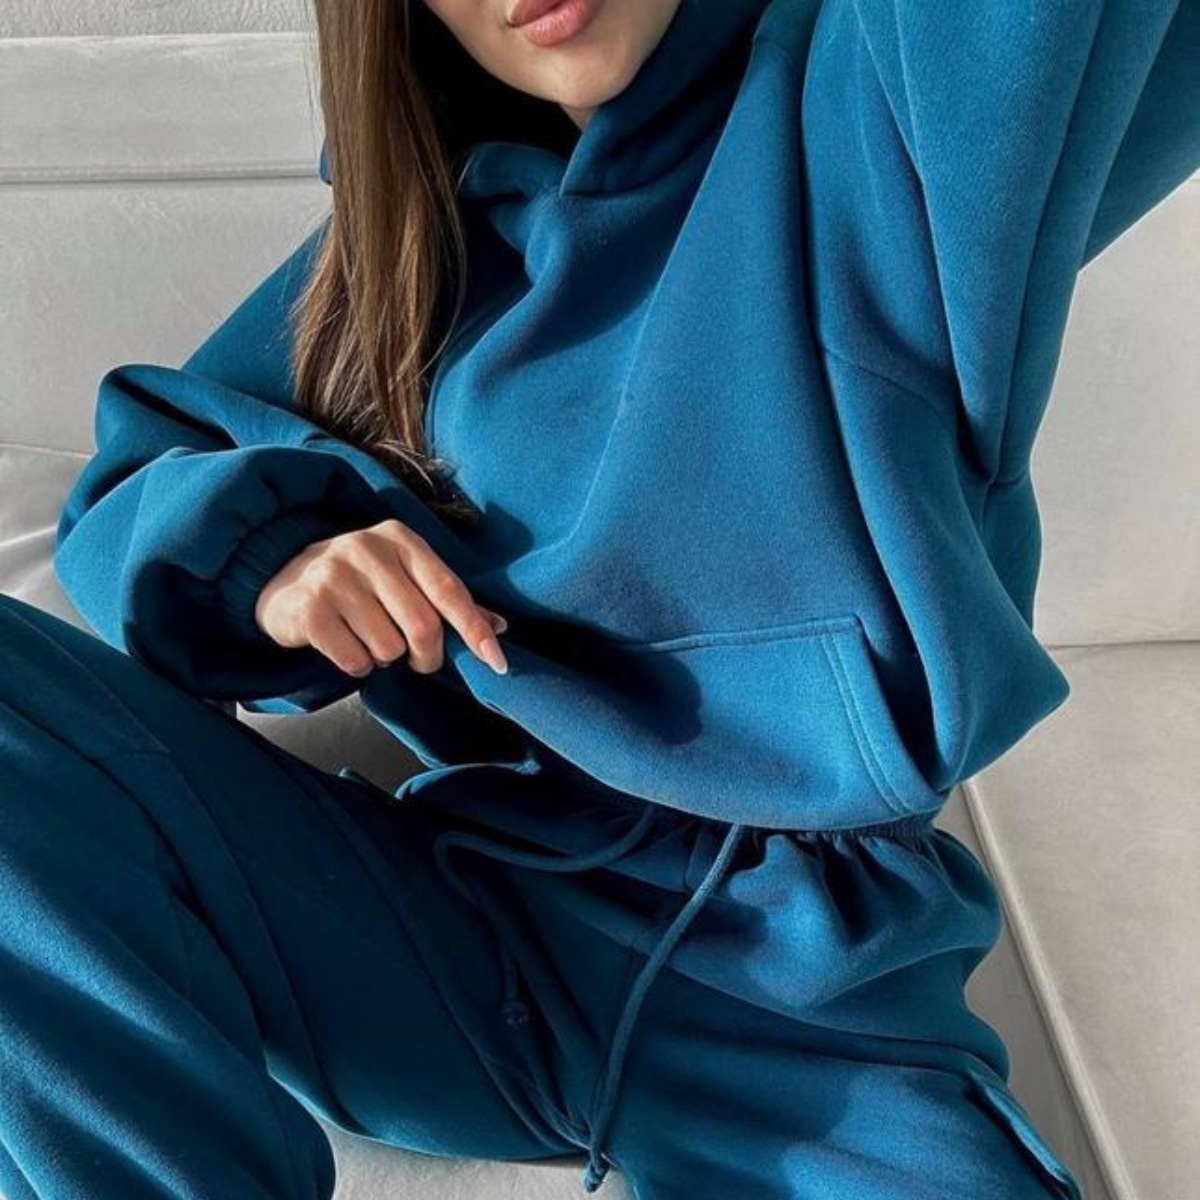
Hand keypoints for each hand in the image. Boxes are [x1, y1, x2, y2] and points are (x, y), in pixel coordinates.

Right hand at [253, 518, 508, 677]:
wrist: (281, 581)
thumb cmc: (359, 584)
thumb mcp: (404, 578)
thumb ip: (448, 600)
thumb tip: (500, 628)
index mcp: (400, 539)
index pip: (449, 589)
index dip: (474, 629)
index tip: (497, 662)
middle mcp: (367, 549)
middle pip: (423, 626)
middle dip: (427, 657)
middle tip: (418, 660)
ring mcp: (334, 576)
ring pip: (389, 648)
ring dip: (386, 658)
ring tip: (368, 639)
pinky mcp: (309, 609)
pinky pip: (355, 660)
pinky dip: (357, 665)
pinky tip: (345, 645)